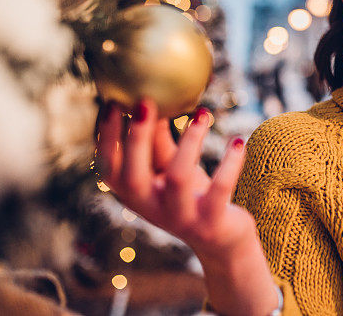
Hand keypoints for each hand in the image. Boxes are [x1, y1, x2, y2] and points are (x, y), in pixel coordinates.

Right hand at [95, 98, 280, 315]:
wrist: (223, 242)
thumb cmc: (194, 197)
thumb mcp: (172, 170)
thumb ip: (159, 143)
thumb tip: (152, 100)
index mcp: (137, 197)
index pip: (109, 170)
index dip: (106, 140)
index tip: (112, 104)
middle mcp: (153, 210)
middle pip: (134, 176)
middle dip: (136, 138)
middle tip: (145, 102)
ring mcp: (182, 218)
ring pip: (177, 178)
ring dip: (190, 141)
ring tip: (202, 113)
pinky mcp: (212, 222)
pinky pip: (220, 189)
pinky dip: (230, 163)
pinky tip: (236, 141)